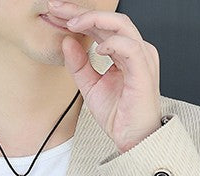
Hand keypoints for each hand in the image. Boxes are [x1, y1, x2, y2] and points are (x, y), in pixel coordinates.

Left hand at [47, 0, 162, 152]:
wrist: (134, 139)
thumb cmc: (119, 116)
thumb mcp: (90, 87)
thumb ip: (79, 65)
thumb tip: (66, 41)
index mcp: (124, 52)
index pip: (100, 26)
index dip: (78, 18)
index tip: (55, 14)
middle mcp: (135, 50)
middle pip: (109, 19)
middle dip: (81, 12)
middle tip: (57, 8)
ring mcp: (142, 58)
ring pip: (120, 25)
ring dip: (94, 20)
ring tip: (73, 24)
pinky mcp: (143, 70)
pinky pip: (129, 47)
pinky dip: (112, 43)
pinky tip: (97, 47)